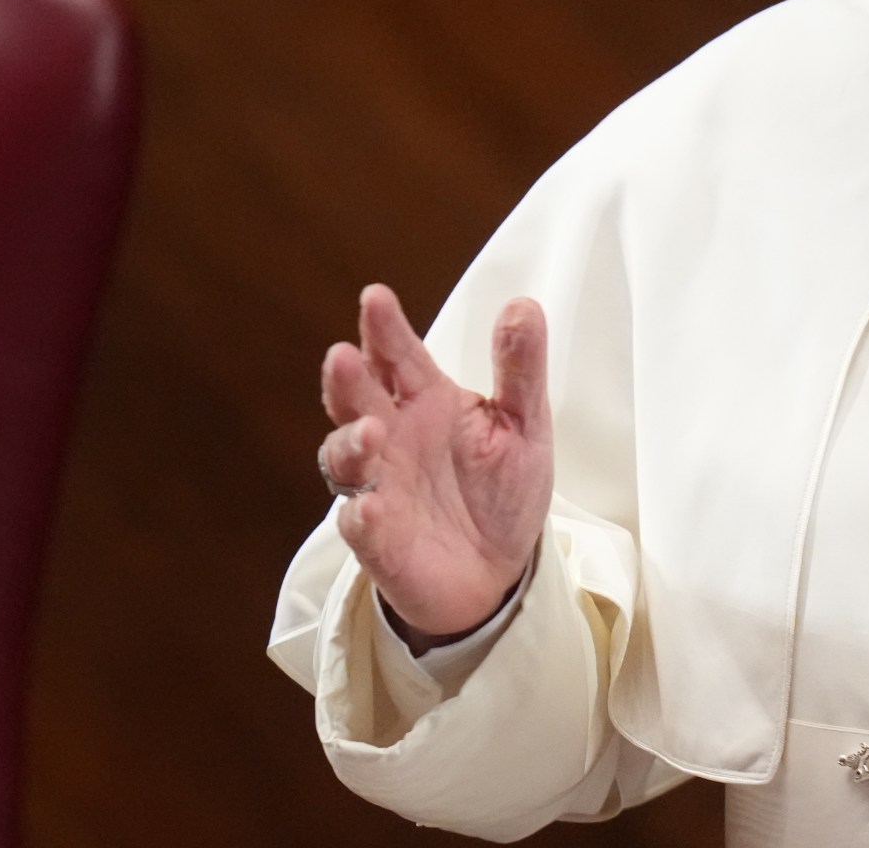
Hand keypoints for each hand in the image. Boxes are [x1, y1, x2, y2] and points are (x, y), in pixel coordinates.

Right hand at [318, 285, 554, 644]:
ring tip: (371, 430)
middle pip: (357, 400)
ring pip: (345, 459)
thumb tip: (524, 305)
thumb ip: (520, 367)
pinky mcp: (378, 540)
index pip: (398, 357)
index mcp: (426, 402)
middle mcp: (392, 437)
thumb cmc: (501, 488)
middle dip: (347, 378)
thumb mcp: (525, 423)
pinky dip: (360, 517)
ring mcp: (378, 486)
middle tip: (344, 355)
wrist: (498, 570)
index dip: (385, 329)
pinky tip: (369, 508)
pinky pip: (360, 526)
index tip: (375, 298)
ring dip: (351, 443)